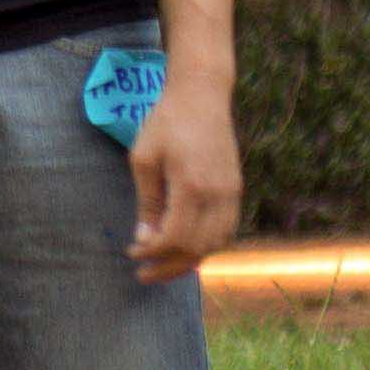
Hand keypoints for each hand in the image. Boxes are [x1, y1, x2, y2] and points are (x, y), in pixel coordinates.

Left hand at [131, 71, 241, 279]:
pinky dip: (207, 245)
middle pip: (198, 248)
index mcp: (192, 186)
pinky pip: (227, 229)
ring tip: (163, 266)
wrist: (202, 97)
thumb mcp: (143, 159)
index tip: (132, 254)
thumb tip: (144, 238)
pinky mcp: (237, 189)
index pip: (175, 237)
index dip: (152, 253)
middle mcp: (219, 194)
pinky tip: (185, 249)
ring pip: (217, 243)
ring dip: (190, 260)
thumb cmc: (166, 123)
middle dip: (169, 266)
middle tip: (143, 272)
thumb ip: (147, 202)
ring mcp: (232, 193)